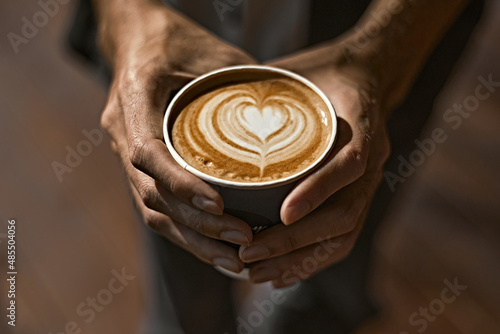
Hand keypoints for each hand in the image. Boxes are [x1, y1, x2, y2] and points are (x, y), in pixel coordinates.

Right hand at [96, 1, 257, 272]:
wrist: (140, 38)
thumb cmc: (179, 39)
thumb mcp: (215, 53)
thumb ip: (246, 87)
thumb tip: (290, 123)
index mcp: (134, 96)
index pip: (147, 152)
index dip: (181, 184)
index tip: (220, 203)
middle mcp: (123, 131)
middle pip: (151, 195)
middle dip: (197, 224)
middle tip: (243, 238)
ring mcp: (127, 151)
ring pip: (153, 211)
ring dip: (193, 239)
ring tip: (233, 259)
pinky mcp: (139, 167)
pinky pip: (158, 208)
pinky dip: (187, 232)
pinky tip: (216, 249)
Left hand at [239, 43, 390, 286]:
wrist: (363, 75)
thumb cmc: (322, 72)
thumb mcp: (296, 70)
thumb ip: (262, 88)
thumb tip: (208, 103)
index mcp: (362, 125)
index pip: (349, 164)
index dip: (319, 190)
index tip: (283, 213)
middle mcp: (372, 162)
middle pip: (345, 214)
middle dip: (295, 241)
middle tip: (249, 255)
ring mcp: (368, 184)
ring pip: (343, 235)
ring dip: (300, 260)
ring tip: (258, 274)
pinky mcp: (356, 197)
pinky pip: (342, 238)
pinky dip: (312, 262)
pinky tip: (280, 276)